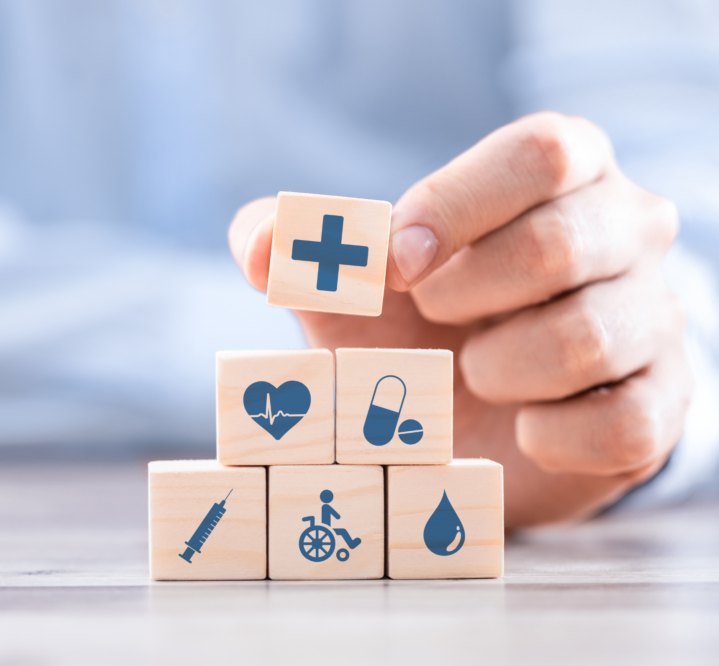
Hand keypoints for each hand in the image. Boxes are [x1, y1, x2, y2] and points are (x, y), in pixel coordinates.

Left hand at [228, 112, 692, 527]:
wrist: (469, 416)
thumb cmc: (413, 326)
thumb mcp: (349, 282)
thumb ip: (296, 250)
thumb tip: (264, 247)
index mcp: (562, 171)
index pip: (541, 153)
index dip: (455, 207)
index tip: (396, 266)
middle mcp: (628, 230)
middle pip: (559, 243)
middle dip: (463, 296)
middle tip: (434, 323)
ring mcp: (654, 317)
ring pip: (586, 338)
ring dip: (497, 370)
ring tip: (474, 374)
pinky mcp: (664, 405)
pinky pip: (621, 423)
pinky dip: (548, 436)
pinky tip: (521, 428)